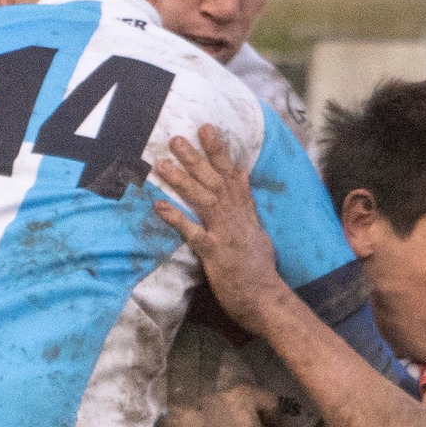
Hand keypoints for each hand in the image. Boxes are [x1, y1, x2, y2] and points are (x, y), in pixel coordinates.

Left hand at [153, 126, 284, 333]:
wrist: (266, 298)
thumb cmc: (259, 270)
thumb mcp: (258, 231)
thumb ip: (247, 204)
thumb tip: (243, 179)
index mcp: (244, 212)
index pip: (231, 175)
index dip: (219, 151)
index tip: (207, 128)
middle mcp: (235, 217)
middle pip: (214, 181)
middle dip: (195, 158)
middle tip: (176, 138)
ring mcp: (225, 234)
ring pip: (203, 200)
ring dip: (182, 181)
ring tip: (161, 164)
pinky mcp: (216, 253)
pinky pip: (193, 234)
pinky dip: (177, 219)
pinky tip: (159, 207)